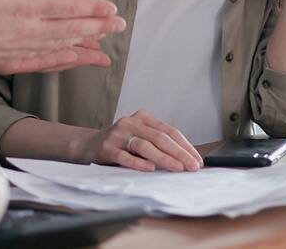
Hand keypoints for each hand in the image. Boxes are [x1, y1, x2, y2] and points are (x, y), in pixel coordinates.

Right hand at [0, 0, 125, 74]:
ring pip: (62, 48)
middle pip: (71, 29)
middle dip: (98, 27)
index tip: (111, 7)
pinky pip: (46, 64)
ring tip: (105, 45)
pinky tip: (75, 61)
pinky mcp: (14, 61)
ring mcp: (23, 49)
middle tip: (120, 25)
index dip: (90, 7)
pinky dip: (65, 62)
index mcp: (24, 7)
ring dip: (86, 45)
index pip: (65, 7)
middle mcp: (29, 31)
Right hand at [80, 110, 201, 171]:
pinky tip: (150, 169)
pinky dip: (138, 163)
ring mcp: (117, 134)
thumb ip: (159, 144)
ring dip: (164, 158)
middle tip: (192, 166)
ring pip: (144, 146)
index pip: (169, 131)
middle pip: (159, 137)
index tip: (197, 160)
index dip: (185, 146)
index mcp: (142, 118)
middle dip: (179, 153)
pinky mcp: (106, 148)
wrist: (88, 145)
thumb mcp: (140, 137)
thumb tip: (187, 160)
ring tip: (177, 168)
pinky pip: (125, 156)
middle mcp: (130, 123)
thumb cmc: (121, 144)